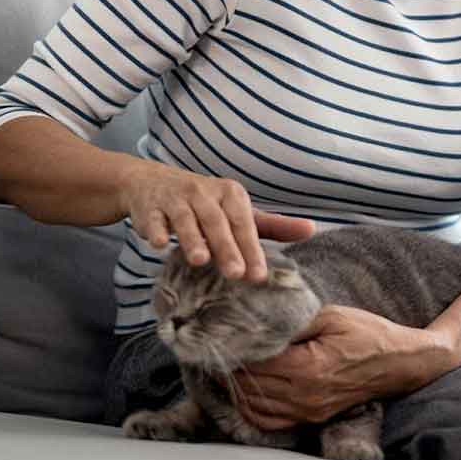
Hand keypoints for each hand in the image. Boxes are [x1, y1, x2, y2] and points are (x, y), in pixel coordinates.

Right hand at [117, 159, 313, 282]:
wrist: (152, 183)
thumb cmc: (205, 203)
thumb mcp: (238, 211)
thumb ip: (272, 225)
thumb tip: (312, 230)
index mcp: (230, 193)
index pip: (244, 223)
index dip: (251, 248)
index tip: (258, 276)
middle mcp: (203, 192)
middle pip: (217, 222)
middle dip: (226, 247)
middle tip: (236, 274)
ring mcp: (174, 198)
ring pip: (185, 219)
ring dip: (192, 238)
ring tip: (200, 260)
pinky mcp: (148, 206)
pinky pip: (152, 219)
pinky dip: (155, 230)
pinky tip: (160, 244)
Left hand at [225, 306, 454, 430]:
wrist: (399, 364)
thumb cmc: (368, 334)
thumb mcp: (332, 315)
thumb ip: (293, 319)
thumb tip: (260, 319)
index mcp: (308, 366)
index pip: (255, 361)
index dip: (238, 346)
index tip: (229, 332)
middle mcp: (304, 395)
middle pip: (249, 385)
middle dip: (234, 365)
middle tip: (226, 346)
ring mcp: (307, 411)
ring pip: (253, 407)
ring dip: (238, 387)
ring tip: (235, 365)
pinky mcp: (310, 419)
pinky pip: (268, 421)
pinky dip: (251, 408)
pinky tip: (249, 388)